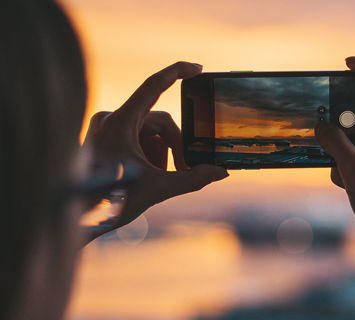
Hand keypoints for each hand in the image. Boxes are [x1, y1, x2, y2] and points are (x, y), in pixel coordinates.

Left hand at [83, 62, 228, 239]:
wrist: (77, 216)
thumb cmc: (110, 202)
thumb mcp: (158, 189)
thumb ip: (193, 179)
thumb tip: (221, 172)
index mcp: (121, 123)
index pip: (153, 85)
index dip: (178, 72)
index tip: (198, 69)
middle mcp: (112, 119)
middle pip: (160, 121)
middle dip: (175, 147)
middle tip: (184, 169)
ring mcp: (107, 128)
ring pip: (150, 132)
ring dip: (160, 155)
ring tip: (155, 178)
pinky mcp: (105, 137)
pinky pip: (137, 138)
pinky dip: (147, 155)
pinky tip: (143, 176)